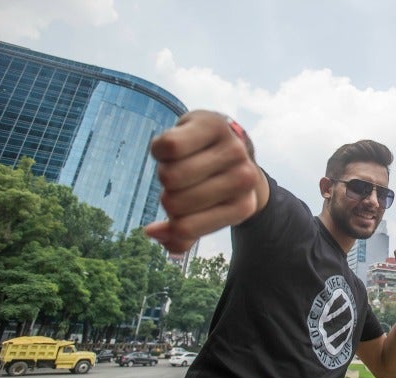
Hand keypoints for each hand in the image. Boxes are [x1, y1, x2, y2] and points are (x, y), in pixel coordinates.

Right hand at [144, 110, 266, 252]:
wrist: (229, 142)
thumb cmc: (211, 184)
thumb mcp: (202, 215)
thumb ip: (179, 235)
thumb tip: (151, 232)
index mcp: (244, 207)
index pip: (184, 228)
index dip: (172, 224)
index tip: (184, 213)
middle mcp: (244, 178)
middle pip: (174, 203)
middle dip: (168, 195)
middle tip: (185, 184)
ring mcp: (232, 148)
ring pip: (170, 176)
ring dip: (165, 172)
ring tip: (182, 164)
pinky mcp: (212, 123)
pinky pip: (170, 147)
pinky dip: (160, 150)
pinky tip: (174, 148)